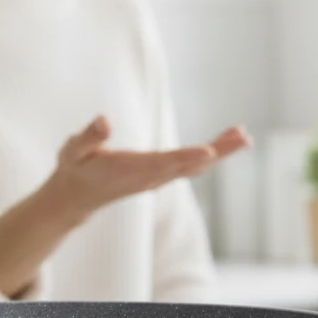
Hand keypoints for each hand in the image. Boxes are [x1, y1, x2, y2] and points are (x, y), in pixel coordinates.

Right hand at [41, 115, 250, 220]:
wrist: (76, 197)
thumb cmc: (75, 168)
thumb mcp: (73, 150)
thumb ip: (89, 137)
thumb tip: (104, 121)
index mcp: (130, 169)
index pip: (163, 162)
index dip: (186, 156)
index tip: (210, 151)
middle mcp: (149, 176)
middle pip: (190, 164)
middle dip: (218, 150)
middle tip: (244, 137)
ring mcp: (157, 178)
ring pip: (194, 166)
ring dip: (220, 151)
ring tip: (243, 136)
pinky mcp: (159, 176)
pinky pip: (190, 166)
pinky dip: (209, 155)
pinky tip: (222, 145)